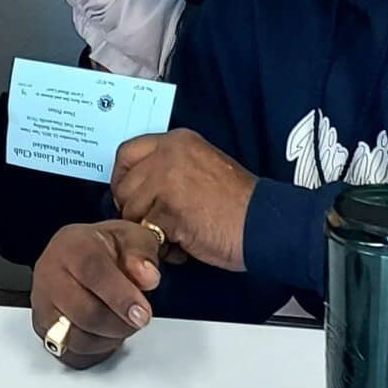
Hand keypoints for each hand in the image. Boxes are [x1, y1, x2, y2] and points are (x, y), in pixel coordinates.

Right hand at [30, 220, 163, 369]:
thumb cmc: (107, 247)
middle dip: (120, 323)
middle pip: (84, 312)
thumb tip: (148, 277)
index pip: (92, 272)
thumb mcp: (133, 238)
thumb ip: (142, 255)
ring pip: (76, 339)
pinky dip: (96, 351)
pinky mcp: (44, 330)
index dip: (120, 296)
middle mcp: (49, 275)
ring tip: (123, 322)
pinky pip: (72, 355)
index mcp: (71, 246)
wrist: (85, 254)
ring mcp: (43, 305)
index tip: (142, 313)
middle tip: (139, 318)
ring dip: (109, 339)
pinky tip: (107, 334)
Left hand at [111, 129, 254, 270]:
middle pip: (123, 184)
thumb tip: (138, 186)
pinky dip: (160, 246)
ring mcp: (166, 180)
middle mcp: (169, 154)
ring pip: (130, 210)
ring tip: (175, 236)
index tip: (129, 196)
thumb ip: (170, 168)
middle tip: (155, 222)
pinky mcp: (167, 209)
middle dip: (133, 209)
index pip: (127, 152)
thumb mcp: (202, 166)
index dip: (123, 178)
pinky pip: (144, 232)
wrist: (264, 222)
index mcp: (177, 140)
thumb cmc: (239, 203)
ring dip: (146, 228)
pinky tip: (181, 247)